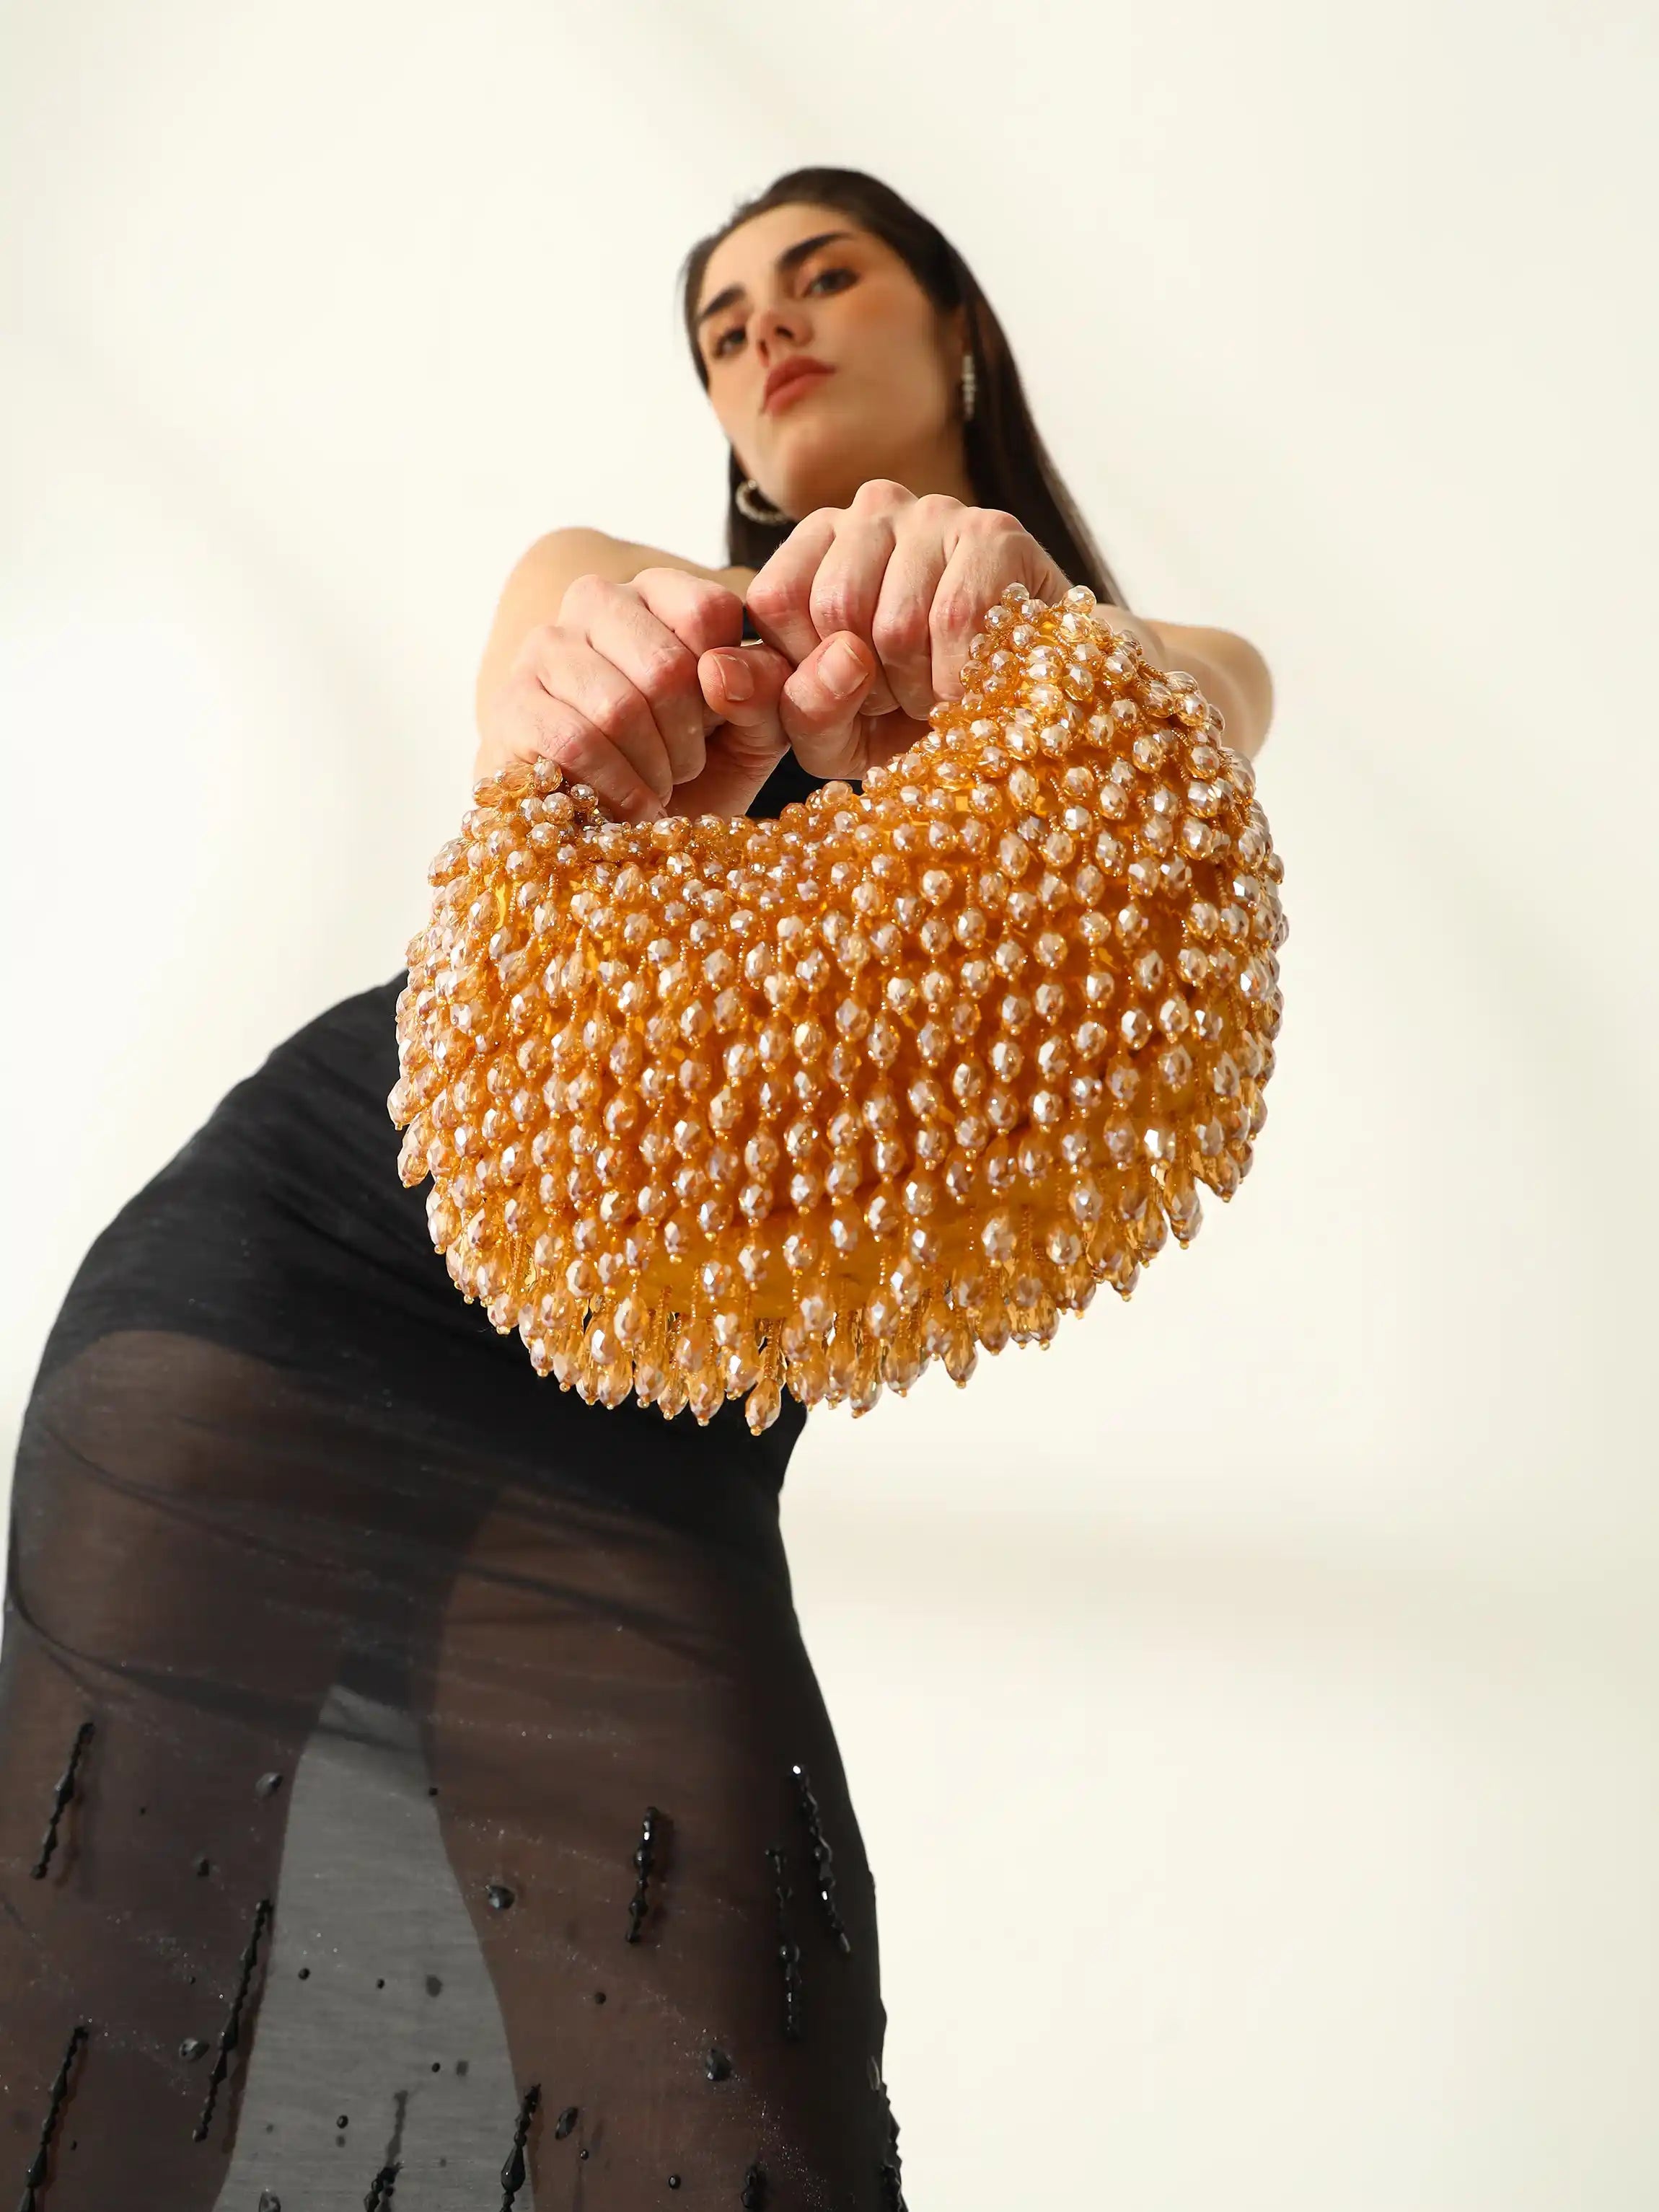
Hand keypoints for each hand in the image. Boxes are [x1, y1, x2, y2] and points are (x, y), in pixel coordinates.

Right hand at [475, 567, 888, 821]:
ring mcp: (543, 648)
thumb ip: (794, 690)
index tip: (721, 724)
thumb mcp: (752, 729)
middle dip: (689, 739)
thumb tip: (848, 655)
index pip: (709, 613)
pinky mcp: (509, 704)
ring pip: (619, 707)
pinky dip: (618, 788)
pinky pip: (576, 743)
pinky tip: (631, 806)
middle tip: (686, 767)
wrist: (603, 821)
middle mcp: (594, 601)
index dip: (728, 688)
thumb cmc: (686, 766)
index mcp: (659, 590)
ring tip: (657, 786)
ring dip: (654, 769)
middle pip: (666, 665)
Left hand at [739, 479, 1073, 780]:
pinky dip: (963, 682)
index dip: (807, 669)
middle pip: (831, 611)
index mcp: (819, 543)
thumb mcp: (836, 725)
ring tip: (941, 690)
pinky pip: (956, 626)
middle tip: (903, 696)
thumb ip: (781, 705)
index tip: (848, 691)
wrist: (1033, 702)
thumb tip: (745, 669)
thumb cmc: (919, 709)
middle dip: (866, 684)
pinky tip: (979, 682)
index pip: (772, 600)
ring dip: (919, 688)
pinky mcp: (995, 534)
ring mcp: (936, 513)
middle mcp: (871, 508)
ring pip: (893, 626)